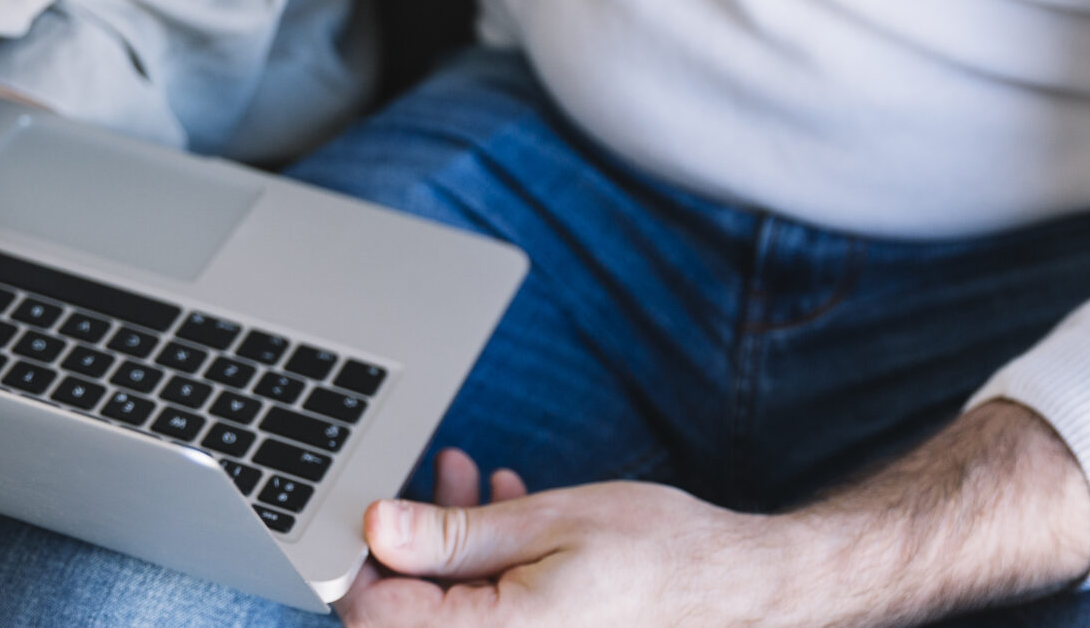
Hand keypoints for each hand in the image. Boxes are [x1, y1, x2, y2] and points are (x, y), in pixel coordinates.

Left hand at [338, 450, 788, 627]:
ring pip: (445, 608)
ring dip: (444, 545)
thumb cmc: (656, 552)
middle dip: (406, 543)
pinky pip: (484, 614)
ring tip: (467, 475)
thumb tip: (374, 529)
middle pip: (407, 615)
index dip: (358, 560)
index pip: (376, 614)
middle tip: (430, 477)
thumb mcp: (546, 522)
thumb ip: (452, 536)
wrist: (732, 585)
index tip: (370, 507)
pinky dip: (479, 565)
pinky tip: (502, 506)